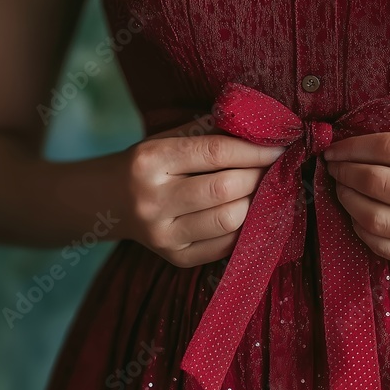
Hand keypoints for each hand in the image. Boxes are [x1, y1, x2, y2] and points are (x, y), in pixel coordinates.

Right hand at [120, 117, 285, 266]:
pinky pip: (226, 245)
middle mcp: (152, 200)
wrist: (111, 202)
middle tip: (271, 169)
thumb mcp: (169, 138)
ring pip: (229, 220)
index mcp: (150, 160)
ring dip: (255, 202)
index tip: (279, 147)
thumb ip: (210, 132)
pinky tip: (248, 211)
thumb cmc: (151, 164)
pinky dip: (246, 227)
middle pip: (224, 189)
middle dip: (258, 176)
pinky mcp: (177, 258)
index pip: (215, 152)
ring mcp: (163, 234)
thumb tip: (262, 131)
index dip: (254, 150)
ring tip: (260, 189)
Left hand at [321, 127, 389, 274]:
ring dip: (347, 201)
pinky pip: (386, 248)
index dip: (352, 147)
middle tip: (333, 167)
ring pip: (374, 219)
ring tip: (342, 189)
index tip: (334, 148)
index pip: (388, 149)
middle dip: (344, 174)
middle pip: (377, 184)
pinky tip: (358, 215)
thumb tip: (359, 136)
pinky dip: (363, 230)